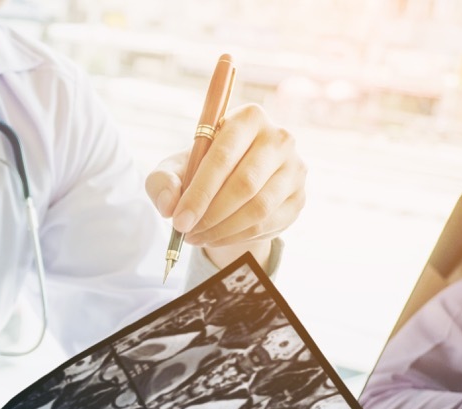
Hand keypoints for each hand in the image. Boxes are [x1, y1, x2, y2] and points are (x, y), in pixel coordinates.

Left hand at [146, 103, 306, 268]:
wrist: (233, 185)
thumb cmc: (200, 170)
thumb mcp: (174, 169)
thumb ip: (163, 181)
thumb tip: (169, 205)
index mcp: (247, 118)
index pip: (222, 157)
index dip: (199, 193)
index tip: (178, 221)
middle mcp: (279, 137)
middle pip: (244, 184)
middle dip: (210, 215)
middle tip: (186, 233)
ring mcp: (295, 168)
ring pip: (258, 208)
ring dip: (222, 230)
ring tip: (197, 237)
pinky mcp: (299, 197)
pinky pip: (268, 225)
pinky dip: (237, 237)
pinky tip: (217, 237)